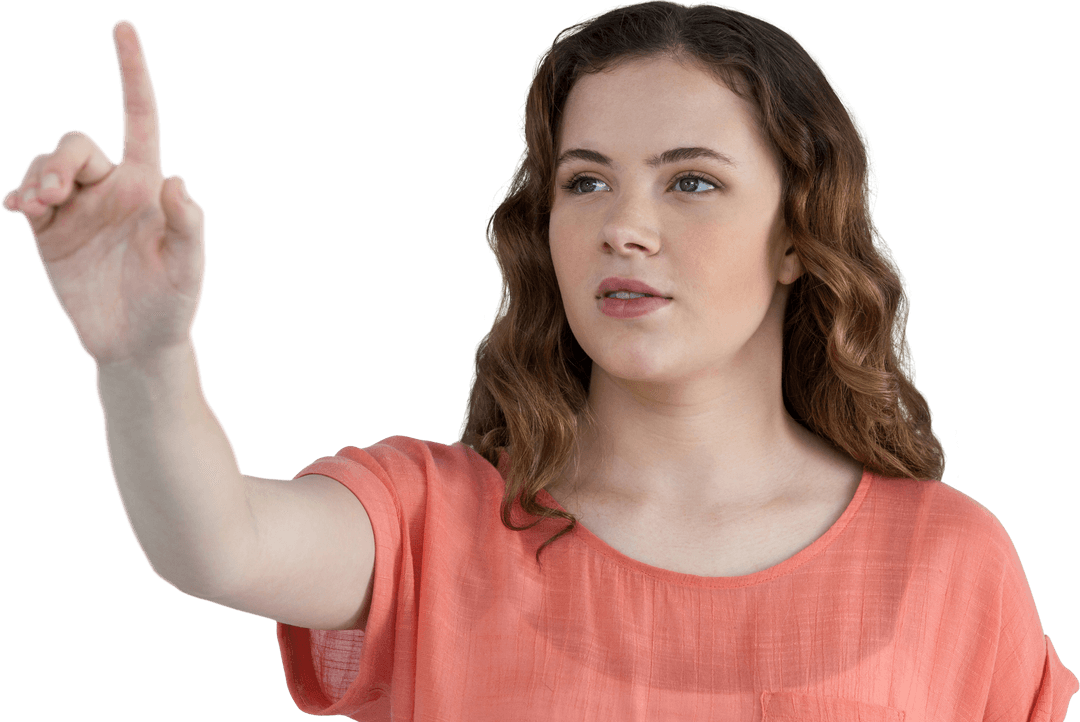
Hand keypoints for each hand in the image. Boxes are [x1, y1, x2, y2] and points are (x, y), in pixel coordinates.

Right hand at [2, 19, 205, 367]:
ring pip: (46, 165)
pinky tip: (14, 208)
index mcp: (148, 185)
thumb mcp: (189, 268)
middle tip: (52, 195)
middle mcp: (112, 188)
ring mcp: (78, 208)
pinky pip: (24, 196)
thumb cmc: (172, 305)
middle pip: (75, 144)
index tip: (123, 27)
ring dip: (36, 177)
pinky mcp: (49, 232)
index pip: (140, 117)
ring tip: (33, 206)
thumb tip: (177, 180)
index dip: (132, 74)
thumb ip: (188, 225)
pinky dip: (16, 194)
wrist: (134, 345)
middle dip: (59, 161)